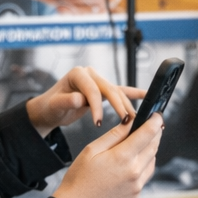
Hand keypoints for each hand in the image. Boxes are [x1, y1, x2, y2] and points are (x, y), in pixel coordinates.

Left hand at [26, 66, 143, 136]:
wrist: (50, 108)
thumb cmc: (51, 106)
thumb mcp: (54, 106)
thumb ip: (66, 101)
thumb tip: (80, 99)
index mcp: (78, 74)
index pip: (92, 90)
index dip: (97, 107)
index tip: (98, 123)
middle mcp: (90, 74)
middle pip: (109, 89)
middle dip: (118, 106)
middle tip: (126, 122)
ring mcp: (98, 80)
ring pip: (117, 92)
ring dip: (127, 106)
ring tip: (135, 120)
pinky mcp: (103, 89)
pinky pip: (121, 91)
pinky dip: (134, 94)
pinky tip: (147, 96)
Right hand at [50, 114, 161, 197]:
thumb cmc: (79, 179)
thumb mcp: (92, 150)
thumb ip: (114, 135)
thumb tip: (130, 122)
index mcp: (122, 157)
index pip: (148, 133)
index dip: (155, 121)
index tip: (157, 115)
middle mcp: (134, 172)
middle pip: (154, 146)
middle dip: (155, 134)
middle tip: (151, 126)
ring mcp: (137, 187)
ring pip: (152, 162)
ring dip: (149, 151)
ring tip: (138, 146)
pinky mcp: (136, 197)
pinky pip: (145, 177)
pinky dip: (143, 167)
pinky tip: (130, 165)